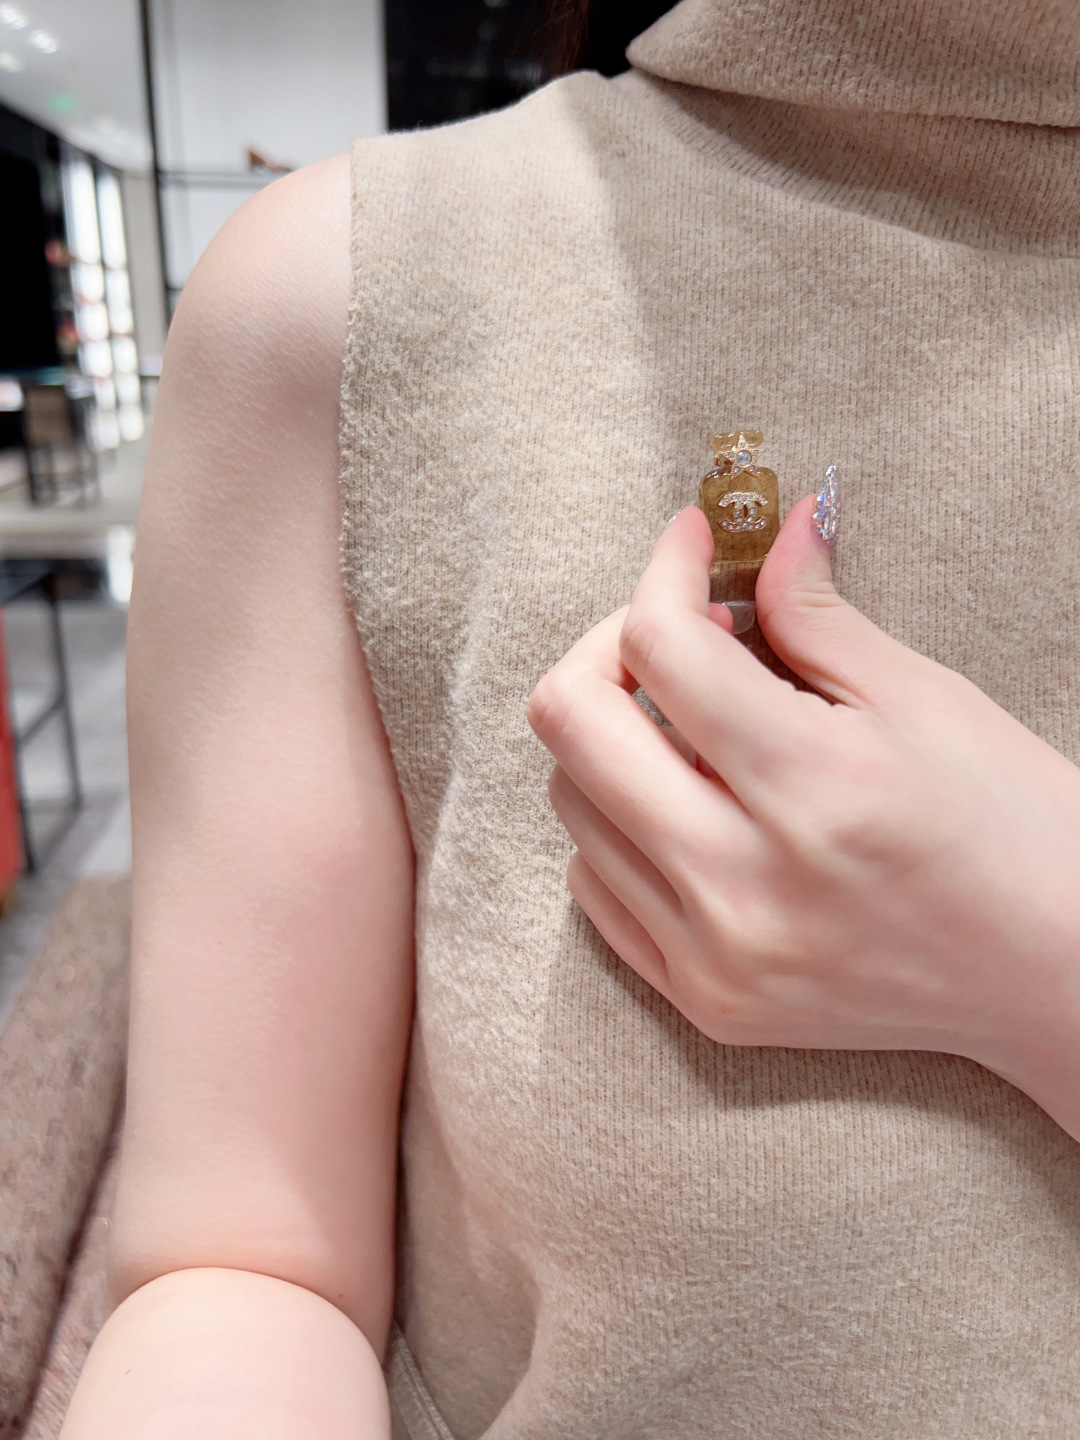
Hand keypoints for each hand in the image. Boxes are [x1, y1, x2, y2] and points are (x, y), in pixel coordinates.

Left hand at [527, 499, 1079, 1136]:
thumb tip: (773, 531)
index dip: (665, 568)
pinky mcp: (706, 1000)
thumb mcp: (928, 701)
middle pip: (570, 722)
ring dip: (613, 737)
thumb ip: (819, 615)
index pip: (660, 645)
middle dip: (609, 645)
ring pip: (571, 801)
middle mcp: (743, 881)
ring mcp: (714, 954)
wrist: (1059, 978)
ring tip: (695, 723)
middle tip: (678, 629)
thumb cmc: (1017, 828)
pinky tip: (687, 801)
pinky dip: (620, 822)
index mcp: (811, 785)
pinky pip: (594, 886)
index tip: (695, 543)